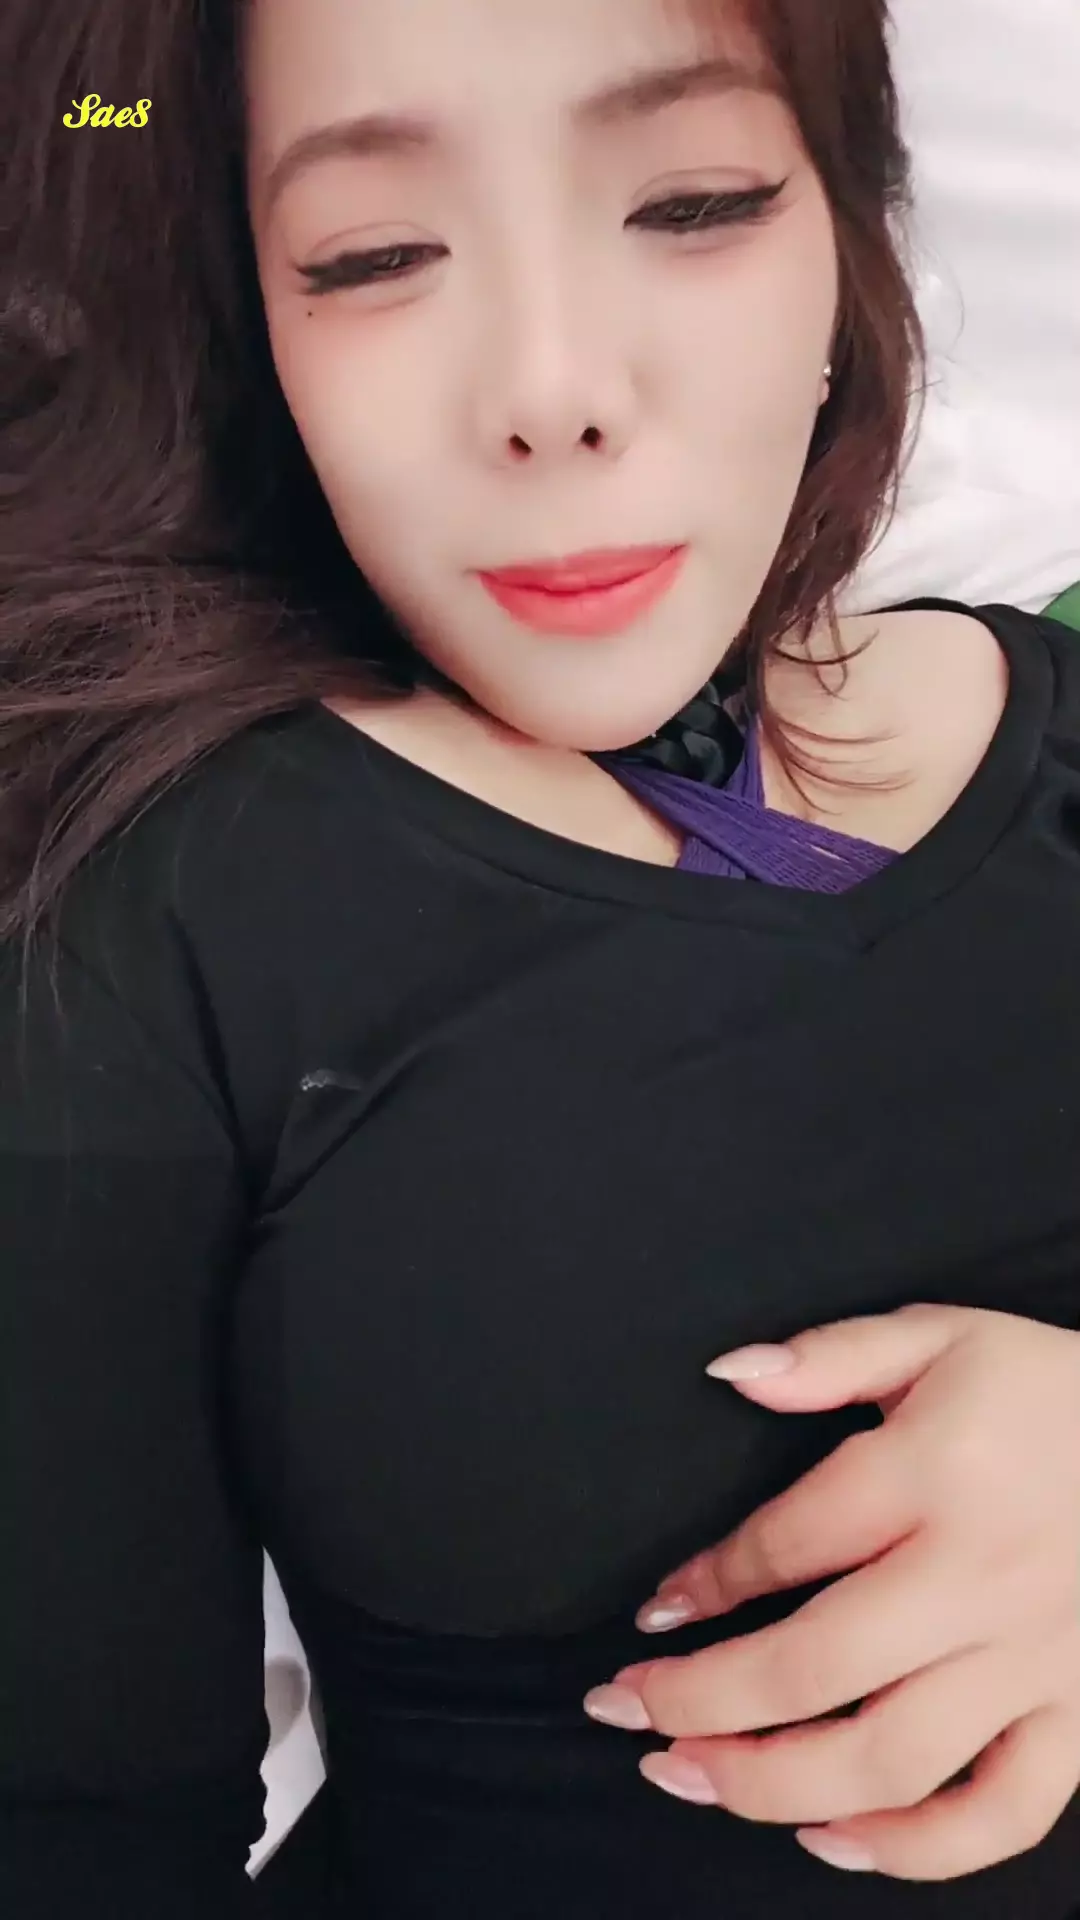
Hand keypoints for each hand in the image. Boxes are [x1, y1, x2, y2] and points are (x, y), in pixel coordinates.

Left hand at [583, 1305, 1079, 1880]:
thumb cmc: (1046, 1389)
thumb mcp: (940, 1337)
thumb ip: (830, 1357)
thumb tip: (730, 1373)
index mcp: (936, 1475)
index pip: (788, 1546)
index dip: (706, 1584)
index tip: (657, 1608)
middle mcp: (981, 1579)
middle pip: (817, 1669)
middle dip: (701, 1702)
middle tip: (624, 1711)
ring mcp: (1036, 1661)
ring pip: (891, 1760)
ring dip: (773, 1785)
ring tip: (690, 1777)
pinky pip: (1000, 1814)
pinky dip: (916, 1851)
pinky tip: (833, 1839)